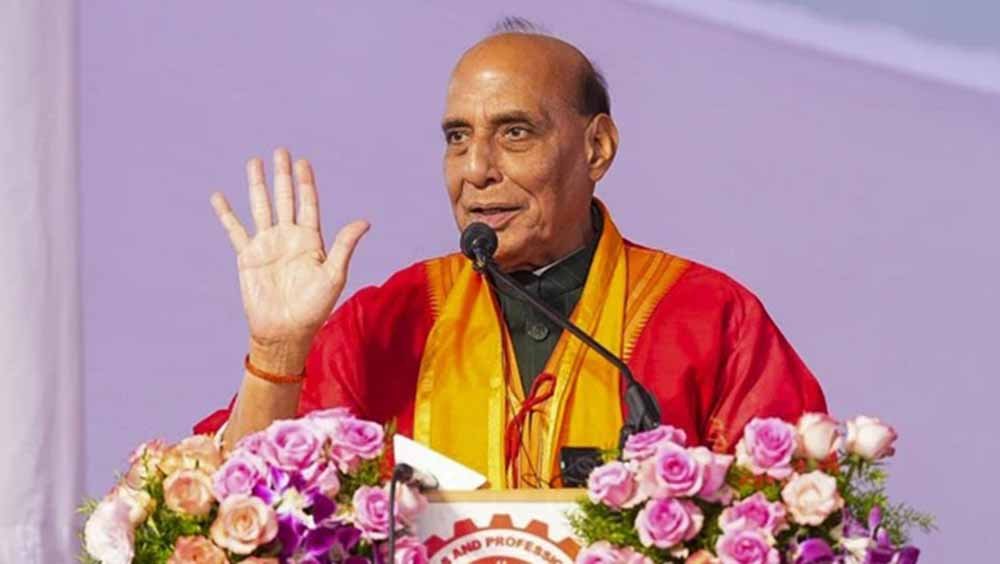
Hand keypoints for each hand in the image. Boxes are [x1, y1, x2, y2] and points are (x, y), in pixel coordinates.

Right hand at [210, 148, 368, 371]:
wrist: (285, 330)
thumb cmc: (314, 307)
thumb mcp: (334, 275)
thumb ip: (344, 245)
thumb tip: (364, 221)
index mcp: (311, 240)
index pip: (308, 203)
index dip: (305, 182)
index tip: (303, 161)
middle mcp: (288, 238)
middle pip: (285, 199)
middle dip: (282, 175)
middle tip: (280, 151)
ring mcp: (267, 245)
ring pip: (261, 207)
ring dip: (257, 185)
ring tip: (253, 162)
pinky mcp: (247, 256)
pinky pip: (235, 230)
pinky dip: (226, 213)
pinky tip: (219, 196)